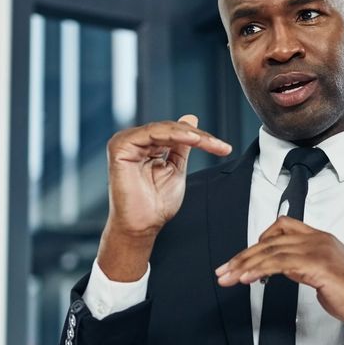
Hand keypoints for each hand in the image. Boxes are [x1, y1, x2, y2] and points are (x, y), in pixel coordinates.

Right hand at [98, 115, 231, 280]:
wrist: (143, 226)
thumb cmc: (156, 204)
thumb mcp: (176, 169)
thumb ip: (182, 146)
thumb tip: (190, 118)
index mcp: (144, 146)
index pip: (175, 133)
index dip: (201, 138)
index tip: (223, 148)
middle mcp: (133, 141)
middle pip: (171, 129)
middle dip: (199, 137)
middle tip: (220, 146)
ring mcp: (125, 142)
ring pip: (165, 129)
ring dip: (191, 135)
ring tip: (210, 143)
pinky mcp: (120, 147)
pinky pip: (152, 133)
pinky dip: (174, 135)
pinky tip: (193, 140)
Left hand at [214, 216, 343, 333]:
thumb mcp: (323, 275)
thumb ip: (303, 267)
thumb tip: (280, 269)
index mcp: (321, 238)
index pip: (282, 227)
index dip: (258, 241)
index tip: (242, 259)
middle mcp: (319, 239)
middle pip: (271, 240)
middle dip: (243, 256)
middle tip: (224, 271)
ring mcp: (319, 250)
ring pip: (272, 250)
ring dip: (246, 264)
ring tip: (229, 278)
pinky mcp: (318, 266)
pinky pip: (281, 264)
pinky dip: (260, 270)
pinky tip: (248, 278)